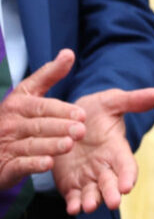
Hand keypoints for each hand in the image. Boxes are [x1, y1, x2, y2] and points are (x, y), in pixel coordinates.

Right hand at [0, 50, 84, 190]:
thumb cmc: (16, 117)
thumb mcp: (28, 93)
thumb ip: (48, 75)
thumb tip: (69, 52)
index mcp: (17, 105)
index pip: (41, 106)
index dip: (61, 110)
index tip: (82, 114)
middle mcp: (10, 124)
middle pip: (38, 125)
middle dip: (60, 127)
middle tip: (81, 131)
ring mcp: (6, 145)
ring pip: (30, 145)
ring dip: (50, 145)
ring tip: (69, 145)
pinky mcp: (5, 166)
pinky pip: (19, 165)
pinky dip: (33, 164)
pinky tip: (48, 164)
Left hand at [52, 87, 153, 213]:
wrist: (69, 119)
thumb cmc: (95, 110)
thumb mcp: (112, 102)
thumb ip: (133, 100)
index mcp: (116, 149)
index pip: (127, 165)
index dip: (128, 175)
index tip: (127, 186)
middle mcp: (105, 166)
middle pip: (111, 183)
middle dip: (112, 193)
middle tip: (113, 202)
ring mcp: (88, 177)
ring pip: (93, 193)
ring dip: (92, 201)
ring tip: (88, 207)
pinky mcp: (71, 183)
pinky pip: (74, 196)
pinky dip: (74, 204)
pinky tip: (73, 209)